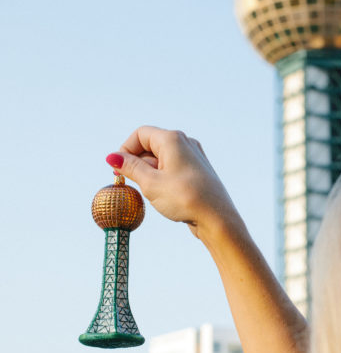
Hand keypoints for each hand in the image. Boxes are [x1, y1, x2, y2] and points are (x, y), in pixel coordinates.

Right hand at [106, 126, 241, 246]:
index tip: (118, 170)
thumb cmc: (184, 198)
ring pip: (160, 157)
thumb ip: (131, 167)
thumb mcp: (151, 183)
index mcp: (172, 139)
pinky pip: (172, 167)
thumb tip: (112, 156)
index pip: (140, 134)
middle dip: (136, 162)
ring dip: (149, 172)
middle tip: (132, 183)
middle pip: (150, 144)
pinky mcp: (196, 170)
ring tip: (151, 191)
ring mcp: (192, 156)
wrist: (217, 218)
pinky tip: (163, 194)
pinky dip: (161, 177)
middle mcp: (185, 142)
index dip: (125, 150)